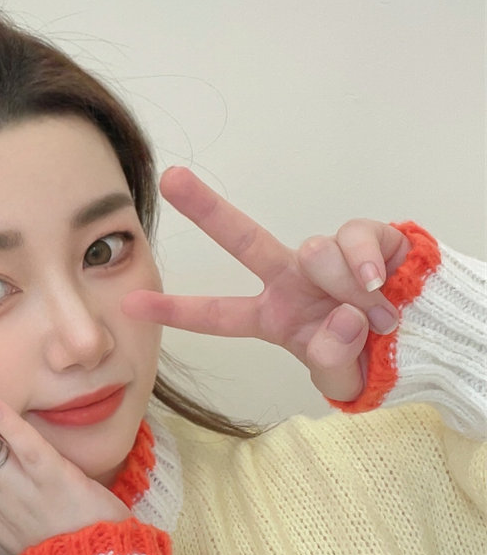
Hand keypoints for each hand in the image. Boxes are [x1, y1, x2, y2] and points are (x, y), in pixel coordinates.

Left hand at [122, 167, 411, 400]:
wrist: (424, 340)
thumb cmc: (370, 357)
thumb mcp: (340, 375)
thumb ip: (332, 360)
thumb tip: (339, 318)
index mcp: (271, 316)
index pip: (217, 315)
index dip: (176, 310)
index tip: (131, 304)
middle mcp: (291, 279)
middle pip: (243, 238)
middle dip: (206, 208)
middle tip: (170, 178)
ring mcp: (326, 257)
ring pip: (315, 252)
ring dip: (343, 286)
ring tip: (371, 312)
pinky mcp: (368, 239)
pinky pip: (356, 237)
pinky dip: (367, 262)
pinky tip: (379, 282)